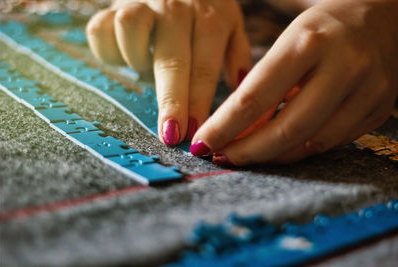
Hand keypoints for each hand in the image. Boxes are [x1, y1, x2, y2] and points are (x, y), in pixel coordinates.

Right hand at [86, 0, 251, 144]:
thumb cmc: (202, 7)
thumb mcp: (230, 22)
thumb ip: (237, 52)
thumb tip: (241, 85)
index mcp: (209, 19)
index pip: (204, 67)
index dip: (198, 103)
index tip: (196, 135)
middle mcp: (176, 9)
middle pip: (171, 59)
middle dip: (171, 100)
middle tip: (170, 134)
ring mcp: (142, 4)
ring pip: (130, 30)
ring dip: (136, 59)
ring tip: (145, 68)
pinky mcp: (113, 5)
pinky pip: (100, 29)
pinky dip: (107, 49)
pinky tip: (124, 55)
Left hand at [191, 0, 397, 164]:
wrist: (379, 19)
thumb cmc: (320, 30)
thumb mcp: (285, 46)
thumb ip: (261, 89)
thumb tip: (235, 135)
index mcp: (307, 41)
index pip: (255, 97)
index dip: (224, 128)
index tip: (202, 145)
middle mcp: (343, 66)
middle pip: (286, 130)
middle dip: (247, 152)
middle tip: (223, 158)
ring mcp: (368, 90)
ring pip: (312, 144)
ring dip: (273, 156)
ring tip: (248, 153)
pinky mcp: (379, 109)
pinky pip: (332, 144)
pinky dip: (300, 150)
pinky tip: (281, 146)